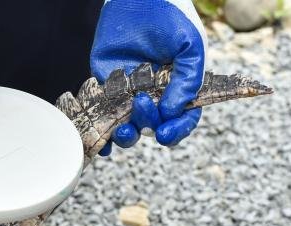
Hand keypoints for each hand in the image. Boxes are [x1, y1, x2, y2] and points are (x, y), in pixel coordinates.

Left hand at [89, 0, 207, 154]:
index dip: (177, 129)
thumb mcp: (189, 46)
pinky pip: (104, 116)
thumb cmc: (170, 17)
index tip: (165, 133)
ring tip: (122, 127)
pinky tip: (101, 144)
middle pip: (154, 125)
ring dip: (127, 135)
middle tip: (139, 102)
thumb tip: (172, 112)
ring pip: (130, 127)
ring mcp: (131, 93)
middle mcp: (157, 94)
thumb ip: (187, 79)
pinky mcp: (107, 88)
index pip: (184, 117)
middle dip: (148, 123)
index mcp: (180, 86)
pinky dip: (101, 134)